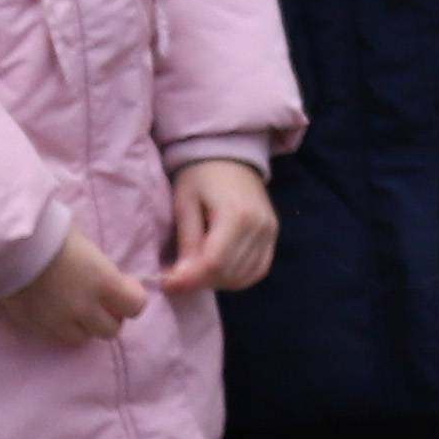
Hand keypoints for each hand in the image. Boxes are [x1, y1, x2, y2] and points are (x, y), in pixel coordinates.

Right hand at [0, 221, 147, 345]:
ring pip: (82, 339)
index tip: (124, 287)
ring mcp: (57, 321)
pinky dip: (59, 326)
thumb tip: (109, 281)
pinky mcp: (34, 325)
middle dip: (109, 317)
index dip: (132, 298)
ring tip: (75, 308)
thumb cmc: (51, 233)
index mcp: (104, 282)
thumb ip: (102, 269)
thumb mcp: (87, 246)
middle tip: (100, 302)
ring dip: (84, 326)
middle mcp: (84, 308)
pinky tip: (52, 308)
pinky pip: (54, 335)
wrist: (7, 242)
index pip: (135, 307)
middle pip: (110, 330)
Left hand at [157, 158, 276, 300]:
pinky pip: (257, 271)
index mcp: (237, 215)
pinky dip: (236, 277)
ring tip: (196, 269)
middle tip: (177, 275)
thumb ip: (186, 242)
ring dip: (216, 281)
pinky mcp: (273, 236)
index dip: (188, 280)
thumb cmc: (201, 175)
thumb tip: (177, 281)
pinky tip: (218, 269)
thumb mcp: (185, 203)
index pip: (214, 263)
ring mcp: (270, 232)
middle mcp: (260, 226)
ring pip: (243, 278)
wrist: (230, 155)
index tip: (165, 283)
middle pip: (229, 274)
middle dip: (199, 281)